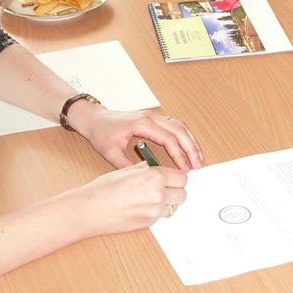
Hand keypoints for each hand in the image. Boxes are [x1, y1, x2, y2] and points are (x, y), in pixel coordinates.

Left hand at [67, 102, 202, 170]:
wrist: (94, 118)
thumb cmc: (101, 132)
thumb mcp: (110, 153)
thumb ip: (128, 166)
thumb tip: (146, 177)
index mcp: (142, 124)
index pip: (169, 138)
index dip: (179, 155)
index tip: (185, 168)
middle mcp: (151, 117)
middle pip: (179, 130)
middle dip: (191, 148)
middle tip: (198, 164)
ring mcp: (153, 116)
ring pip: (180, 125)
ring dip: (191, 140)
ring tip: (198, 157)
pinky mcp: (153, 118)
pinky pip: (174, 124)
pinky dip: (184, 135)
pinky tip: (188, 146)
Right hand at [76, 162, 187, 234]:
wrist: (90, 209)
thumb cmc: (104, 189)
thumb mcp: (127, 170)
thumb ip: (147, 169)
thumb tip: (157, 169)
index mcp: (154, 176)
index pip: (182, 177)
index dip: (177, 178)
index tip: (174, 179)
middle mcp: (158, 193)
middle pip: (182, 193)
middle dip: (175, 191)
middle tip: (166, 189)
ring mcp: (155, 210)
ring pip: (174, 206)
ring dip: (168, 202)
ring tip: (151, 198)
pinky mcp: (149, 223)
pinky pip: (161, 215)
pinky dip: (157, 212)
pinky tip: (142, 207)